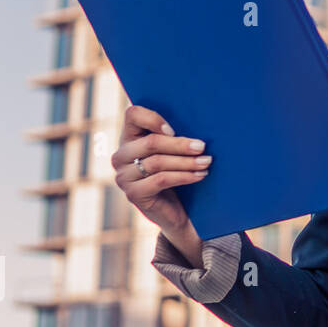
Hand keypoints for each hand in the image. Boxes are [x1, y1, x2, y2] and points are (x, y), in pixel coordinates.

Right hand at [111, 104, 210, 237]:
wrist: (173, 211)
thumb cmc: (175, 173)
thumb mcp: (172, 152)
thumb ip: (174, 136)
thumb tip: (198, 123)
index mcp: (129, 137)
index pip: (133, 115)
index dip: (153, 119)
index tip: (174, 129)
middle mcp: (121, 156)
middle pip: (151, 142)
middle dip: (180, 144)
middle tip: (202, 147)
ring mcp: (124, 176)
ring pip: (158, 162)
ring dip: (186, 162)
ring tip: (206, 162)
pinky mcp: (133, 194)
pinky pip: (161, 180)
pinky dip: (184, 176)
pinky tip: (200, 175)